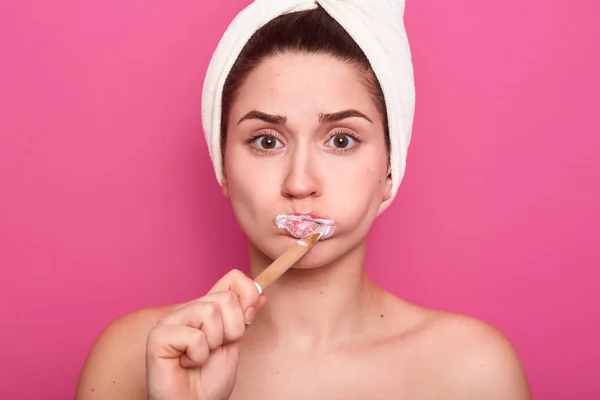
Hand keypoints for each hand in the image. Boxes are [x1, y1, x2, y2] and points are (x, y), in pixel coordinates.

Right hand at [146, 269, 265, 399]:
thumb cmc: (209, 380)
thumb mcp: (235, 344)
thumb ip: (243, 318)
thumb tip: (260, 293)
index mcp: (206, 307)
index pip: (234, 278)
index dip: (247, 295)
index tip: (247, 320)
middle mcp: (188, 309)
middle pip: (226, 298)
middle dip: (232, 330)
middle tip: (216, 350)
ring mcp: (171, 320)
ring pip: (210, 313)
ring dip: (213, 344)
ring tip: (200, 357)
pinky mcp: (158, 336)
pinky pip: (195, 337)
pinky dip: (197, 357)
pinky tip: (186, 364)